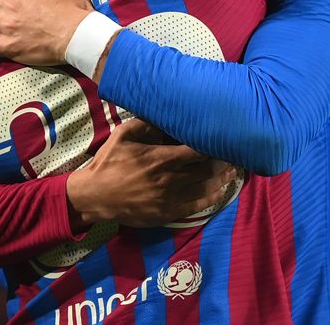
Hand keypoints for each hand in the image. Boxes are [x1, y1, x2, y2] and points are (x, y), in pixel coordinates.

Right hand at [65, 119, 239, 228]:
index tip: (223, 139)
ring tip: (232, 172)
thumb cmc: (109, 163)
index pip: (197, 151)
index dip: (214, 146)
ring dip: (222, 179)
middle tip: (234, 155)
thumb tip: (166, 116)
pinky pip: (197, 206)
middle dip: (222, 162)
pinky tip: (220, 191)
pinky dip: (212, 198)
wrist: (96, 196)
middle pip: (206, 170)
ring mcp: (170, 198)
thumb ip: (145, 124)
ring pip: (205, 188)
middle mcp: (170, 179)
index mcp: (160, 158)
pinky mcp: (168, 213)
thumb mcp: (122, 135)